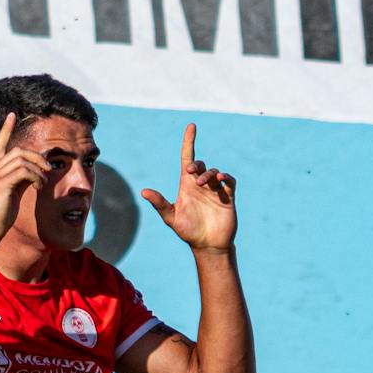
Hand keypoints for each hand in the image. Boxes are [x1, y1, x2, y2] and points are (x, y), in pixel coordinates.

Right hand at [0, 113, 48, 242]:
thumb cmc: (0, 214)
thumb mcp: (12, 192)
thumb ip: (21, 178)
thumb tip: (35, 171)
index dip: (5, 129)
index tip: (11, 115)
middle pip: (19, 151)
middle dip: (37, 157)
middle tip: (48, 169)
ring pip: (23, 160)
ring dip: (38, 170)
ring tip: (43, 183)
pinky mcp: (1, 184)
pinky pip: (24, 172)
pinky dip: (36, 178)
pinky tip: (39, 188)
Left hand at [141, 124, 235, 252]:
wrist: (207, 245)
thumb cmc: (188, 231)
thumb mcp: (171, 218)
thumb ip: (160, 204)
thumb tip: (144, 191)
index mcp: (187, 186)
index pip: (187, 158)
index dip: (189, 141)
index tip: (191, 126)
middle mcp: (201, 185)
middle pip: (201, 165)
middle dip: (197, 165)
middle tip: (192, 173)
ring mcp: (215, 190)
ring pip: (214, 172)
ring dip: (208, 175)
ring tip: (204, 184)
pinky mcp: (227, 197)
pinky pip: (229, 181)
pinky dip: (226, 178)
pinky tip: (221, 180)